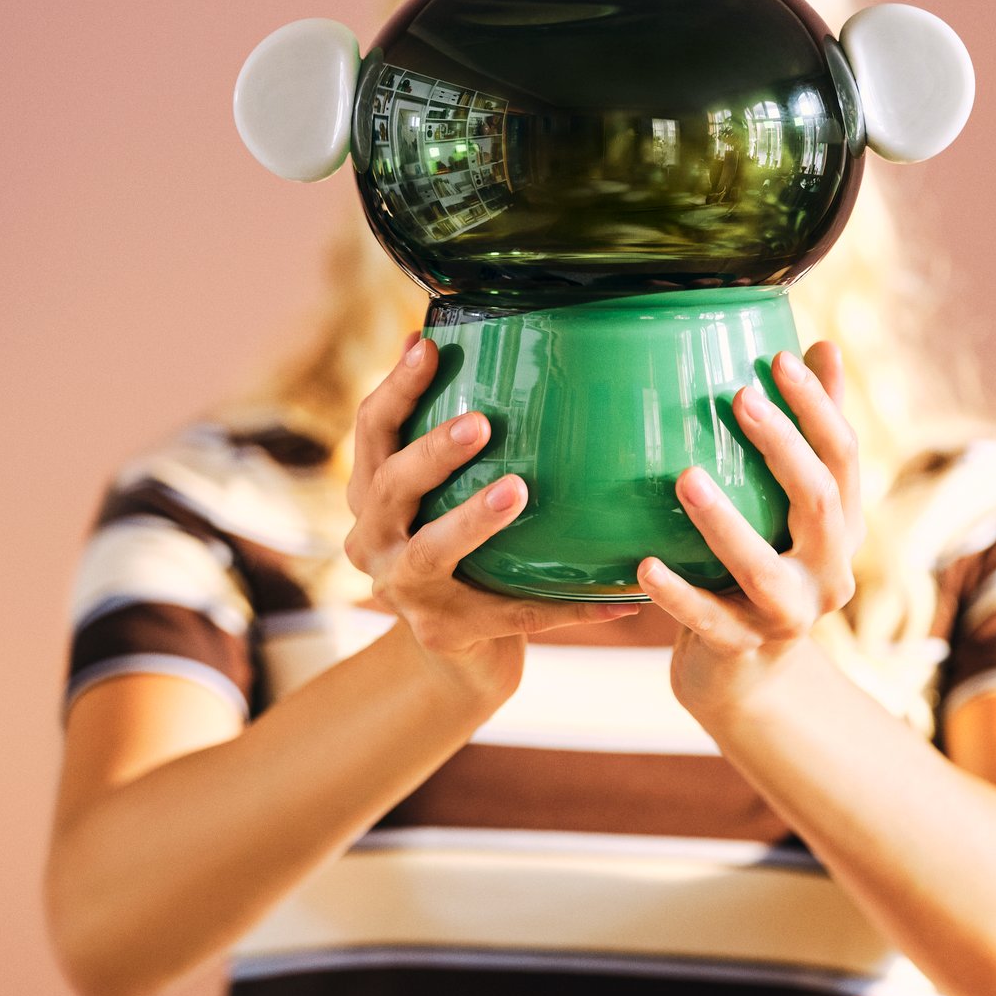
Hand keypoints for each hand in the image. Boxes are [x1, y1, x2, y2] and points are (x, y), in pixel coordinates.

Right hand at [344, 332, 638, 708]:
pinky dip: (570, 607)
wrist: (456, 652)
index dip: (394, 388)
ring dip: (472, 519)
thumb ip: (448, 438)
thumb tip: (477, 343)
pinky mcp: (447, 632)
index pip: (371, 432)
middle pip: (392, 487)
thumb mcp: (436, 496)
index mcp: (371, 495)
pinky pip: (513, 615)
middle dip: (432, 452)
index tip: (427, 345)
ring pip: (431, 551)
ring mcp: (406, 592)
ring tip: (518, 490)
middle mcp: (373, 541)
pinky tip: (624, 596)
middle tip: (481, 422)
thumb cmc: (455, 548)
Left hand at [636, 342, 865, 721]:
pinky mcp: (743, 650)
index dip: (819, 408)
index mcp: (842, 528)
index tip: (780, 360)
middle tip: (739, 398)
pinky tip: (644, 565)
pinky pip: (709, 620)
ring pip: (762, 569)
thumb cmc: (762, 565)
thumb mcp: (788, 506)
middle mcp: (828, 572)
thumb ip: (806, 435)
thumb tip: (823, 346)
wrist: (746, 675)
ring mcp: (788, 617)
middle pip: (818, 502)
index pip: (844, 458)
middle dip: (782, 448)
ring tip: (685, 477)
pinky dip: (677, 594)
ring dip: (724, 522)